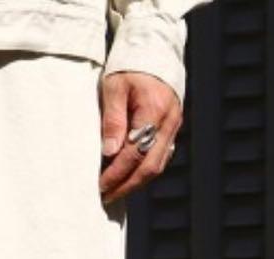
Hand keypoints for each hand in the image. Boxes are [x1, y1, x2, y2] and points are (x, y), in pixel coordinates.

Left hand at [99, 72, 181, 204]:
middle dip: (127, 186)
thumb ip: (113, 120)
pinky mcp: (172, 127)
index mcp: (155, 111)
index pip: (134, 154)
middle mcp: (169, 122)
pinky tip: (128, 177)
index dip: (116, 174)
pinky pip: (161, 156)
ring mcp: (173, 126)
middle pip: (150, 167)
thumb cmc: (129, 64)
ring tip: (115, 192)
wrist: (154, 47)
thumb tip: (110, 153)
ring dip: (136, 182)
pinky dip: (144, 170)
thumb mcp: (114, 87)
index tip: (99, 186)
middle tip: (106, 197)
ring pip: (158, 165)